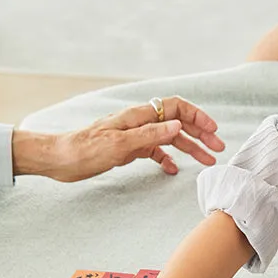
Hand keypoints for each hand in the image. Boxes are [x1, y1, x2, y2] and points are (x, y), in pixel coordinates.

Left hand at [13, 96, 224, 180]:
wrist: (58, 159)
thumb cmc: (83, 150)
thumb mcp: (119, 145)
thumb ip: (150, 135)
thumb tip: (178, 126)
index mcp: (138, 116)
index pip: (175, 108)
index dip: (197, 116)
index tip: (213, 131)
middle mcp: (139, 122)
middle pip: (177, 122)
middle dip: (200, 133)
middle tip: (218, 148)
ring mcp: (134, 136)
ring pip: (169, 138)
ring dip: (189, 147)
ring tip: (207, 160)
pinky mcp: (127, 149)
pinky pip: (154, 151)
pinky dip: (167, 158)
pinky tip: (173, 170)